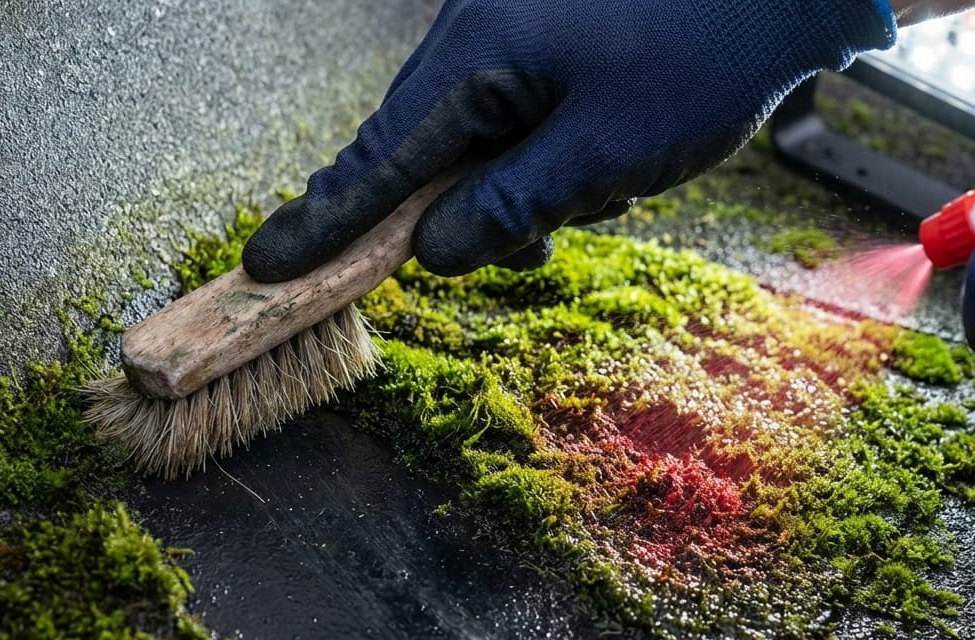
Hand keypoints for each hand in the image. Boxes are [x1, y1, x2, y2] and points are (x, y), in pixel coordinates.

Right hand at [243, 0, 894, 280]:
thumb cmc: (706, 46)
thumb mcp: (605, 151)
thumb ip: (508, 206)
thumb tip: (435, 250)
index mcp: (477, 58)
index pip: (376, 159)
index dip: (324, 224)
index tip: (268, 266)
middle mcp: (482, 40)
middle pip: (432, 158)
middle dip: (483, 212)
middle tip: (546, 234)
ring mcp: (522, 37)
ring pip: (494, 147)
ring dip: (544, 185)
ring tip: (620, 175)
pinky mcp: (562, 45)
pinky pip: (536, 121)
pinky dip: (572, 154)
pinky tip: (631, 149)